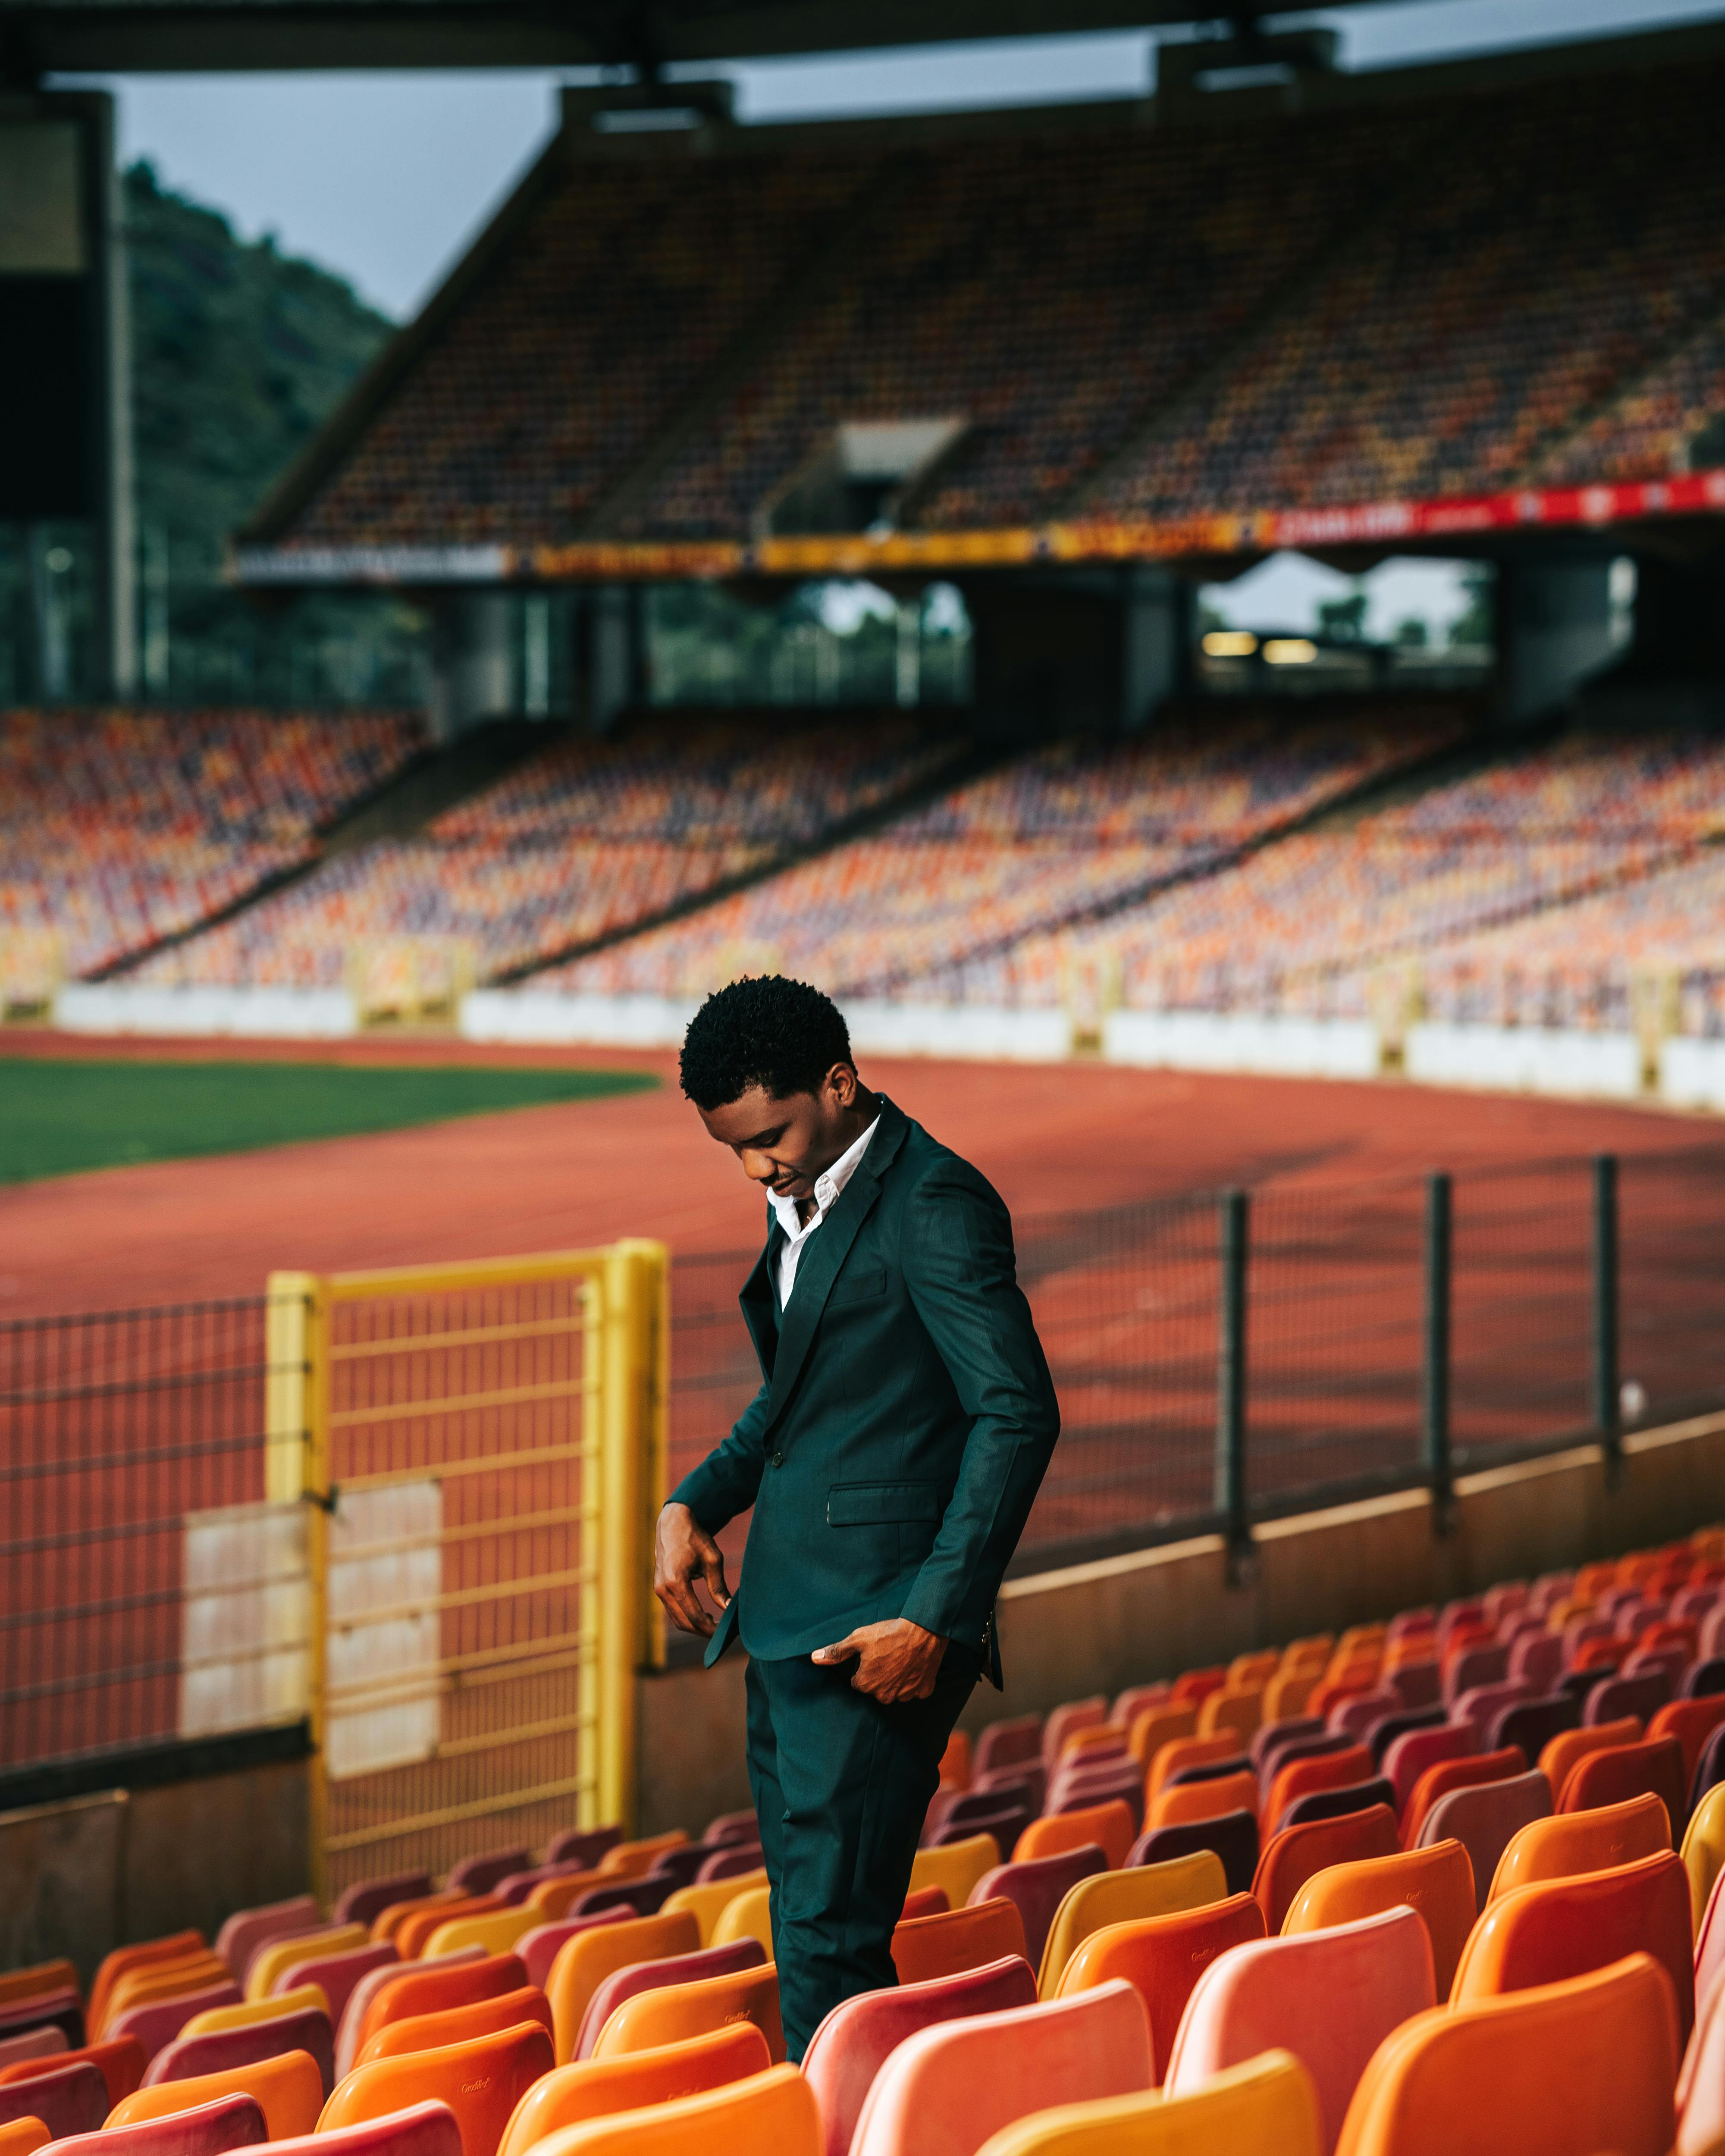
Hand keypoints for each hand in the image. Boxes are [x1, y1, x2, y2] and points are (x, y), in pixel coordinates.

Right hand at [654, 1502, 730, 1636]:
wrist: (673, 1523)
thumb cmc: (695, 1538)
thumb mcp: (712, 1559)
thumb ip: (718, 1586)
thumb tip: (728, 1608)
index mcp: (676, 1582)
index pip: (694, 1616)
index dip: (710, 1628)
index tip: (724, 1633)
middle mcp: (663, 1589)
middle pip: (684, 1622)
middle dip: (703, 1631)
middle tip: (721, 1634)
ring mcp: (658, 1589)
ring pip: (677, 1619)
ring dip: (694, 1626)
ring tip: (714, 1626)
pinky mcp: (659, 1587)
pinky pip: (672, 1610)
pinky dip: (686, 1617)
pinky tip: (702, 1616)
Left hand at [813, 1618, 946, 1701]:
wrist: (923, 1630)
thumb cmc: (888, 1633)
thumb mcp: (858, 1638)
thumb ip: (837, 1652)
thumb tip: (815, 1658)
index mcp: (867, 1684)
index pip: (858, 1682)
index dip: (864, 1667)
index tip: (872, 1655)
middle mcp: (885, 1695)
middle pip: (877, 1688)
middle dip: (879, 1675)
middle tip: (887, 1655)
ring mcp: (906, 1695)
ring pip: (895, 1690)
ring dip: (896, 1678)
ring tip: (901, 1658)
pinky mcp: (923, 1690)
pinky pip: (915, 1689)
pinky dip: (914, 1680)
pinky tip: (914, 1664)